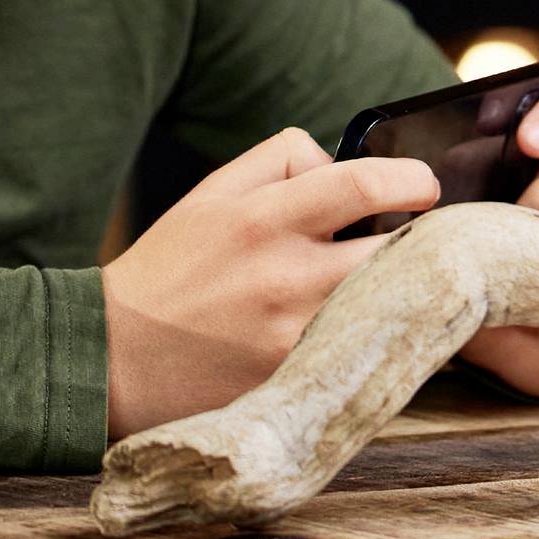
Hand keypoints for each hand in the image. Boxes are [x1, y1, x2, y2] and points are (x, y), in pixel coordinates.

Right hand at [101, 125, 439, 440]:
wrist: (112, 360)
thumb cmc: (169, 270)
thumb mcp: (212, 194)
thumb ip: (281, 160)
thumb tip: (340, 157)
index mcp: (262, 220)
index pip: (364, 185)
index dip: (412, 179)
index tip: (423, 185)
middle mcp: (285, 278)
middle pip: (397, 249)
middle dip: (424, 238)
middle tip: (427, 237)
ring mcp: (296, 336)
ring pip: (390, 302)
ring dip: (406, 287)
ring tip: (400, 280)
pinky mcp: (298, 382)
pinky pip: (364, 350)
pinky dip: (378, 335)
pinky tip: (371, 328)